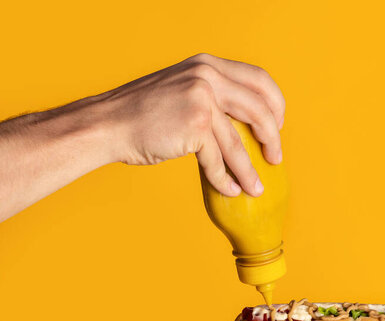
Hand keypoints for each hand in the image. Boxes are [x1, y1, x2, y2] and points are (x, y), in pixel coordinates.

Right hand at [99, 53, 285, 196]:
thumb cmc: (142, 113)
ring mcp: (200, 100)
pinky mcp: (193, 126)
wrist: (107, 124)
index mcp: (208, 65)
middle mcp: (207, 76)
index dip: (276, 105)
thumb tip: (241, 123)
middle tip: (275, 158)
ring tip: (256, 188)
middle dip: (272, 138)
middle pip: (259, 110)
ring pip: (238, 143)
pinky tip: (230, 190)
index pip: (259, 79)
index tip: (277, 126)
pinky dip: (225, 179)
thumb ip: (212, 97)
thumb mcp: (181, 90)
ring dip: (250, 170)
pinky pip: (217, 160)